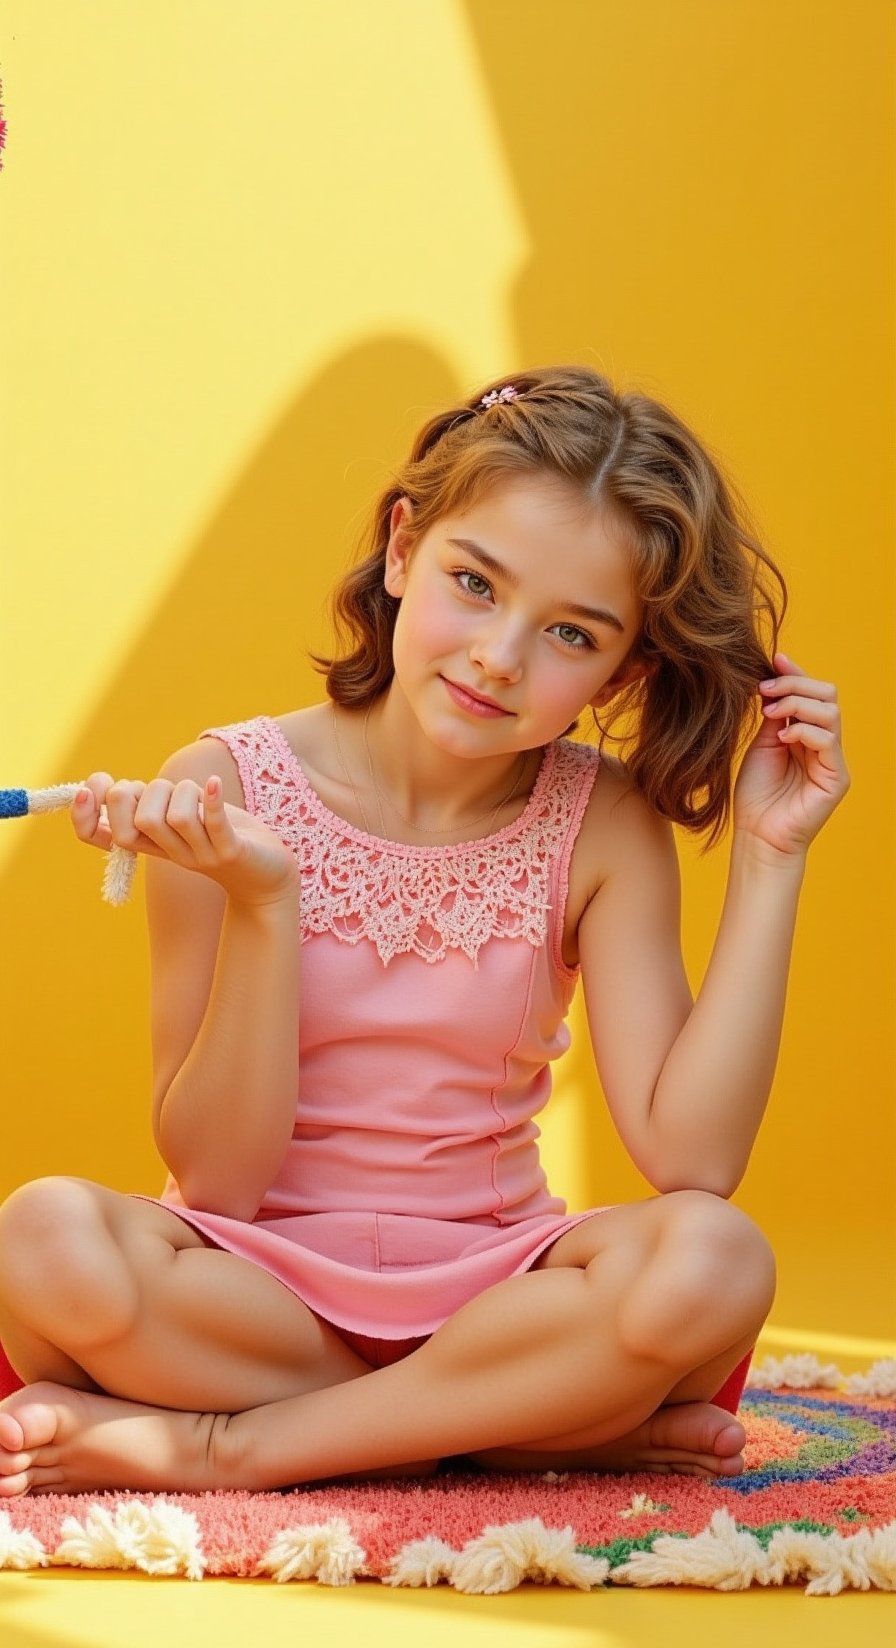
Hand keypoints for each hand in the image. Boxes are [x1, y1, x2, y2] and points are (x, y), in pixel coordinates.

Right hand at [71, 773, 299, 905]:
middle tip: (169, 791)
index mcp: (149, 844)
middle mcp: (169, 853)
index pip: (96, 836)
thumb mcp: (181, 816)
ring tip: (202, 793)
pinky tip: (214, 783)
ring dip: (186, 792)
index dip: (84, 815)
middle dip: (148, 791)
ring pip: (175, 818)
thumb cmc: (222, 836)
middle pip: (137, 822)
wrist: (268, 875)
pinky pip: (214, 824)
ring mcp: (200, 855)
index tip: (90, 787)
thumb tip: (109, 784)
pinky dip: (211, 800)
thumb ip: (151, 802)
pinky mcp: (232, 853)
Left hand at [732, 652, 849, 856]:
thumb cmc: (756, 796)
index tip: (773, 659)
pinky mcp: (837, 778)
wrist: (757, 837)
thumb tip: (774, 677)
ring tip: (769, 714)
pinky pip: (828, 740)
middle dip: (795, 686)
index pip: (813, 693)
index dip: (795, 674)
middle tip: (764, 692)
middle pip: (828, 695)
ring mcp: (833, 761)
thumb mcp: (762, 745)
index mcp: (807, 735)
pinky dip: (803, 731)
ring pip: (830, 712)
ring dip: (797, 705)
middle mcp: (825, 745)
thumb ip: (775, 715)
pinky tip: (782, 739)